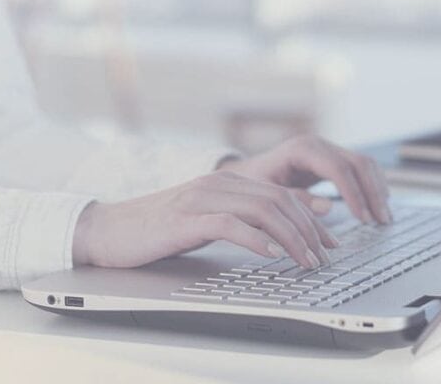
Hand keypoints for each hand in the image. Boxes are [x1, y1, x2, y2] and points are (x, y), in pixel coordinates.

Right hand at [72, 170, 338, 269]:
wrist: (109, 231)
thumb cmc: (159, 230)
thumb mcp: (207, 219)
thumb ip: (242, 218)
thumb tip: (284, 230)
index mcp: (227, 181)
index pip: (281, 193)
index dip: (312, 217)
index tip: (331, 241)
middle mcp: (218, 182)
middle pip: (279, 200)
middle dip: (309, 230)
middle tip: (324, 257)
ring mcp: (202, 198)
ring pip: (263, 210)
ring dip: (291, 238)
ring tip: (306, 260)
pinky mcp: (186, 218)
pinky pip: (231, 225)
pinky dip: (256, 240)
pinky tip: (271, 256)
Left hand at [217, 134, 391, 224]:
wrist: (246, 173)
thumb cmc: (253, 184)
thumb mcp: (267, 194)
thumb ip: (296, 200)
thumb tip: (328, 207)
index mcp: (301, 150)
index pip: (337, 168)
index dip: (353, 193)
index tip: (362, 218)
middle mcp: (318, 145)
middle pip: (357, 163)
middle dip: (372, 193)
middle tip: (381, 221)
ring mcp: (327, 150)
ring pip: (364, 164)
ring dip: (377, 190)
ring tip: (383, 218)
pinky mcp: (332, 159)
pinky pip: (360, 169)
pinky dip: (372, 187)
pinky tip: (377, 207)